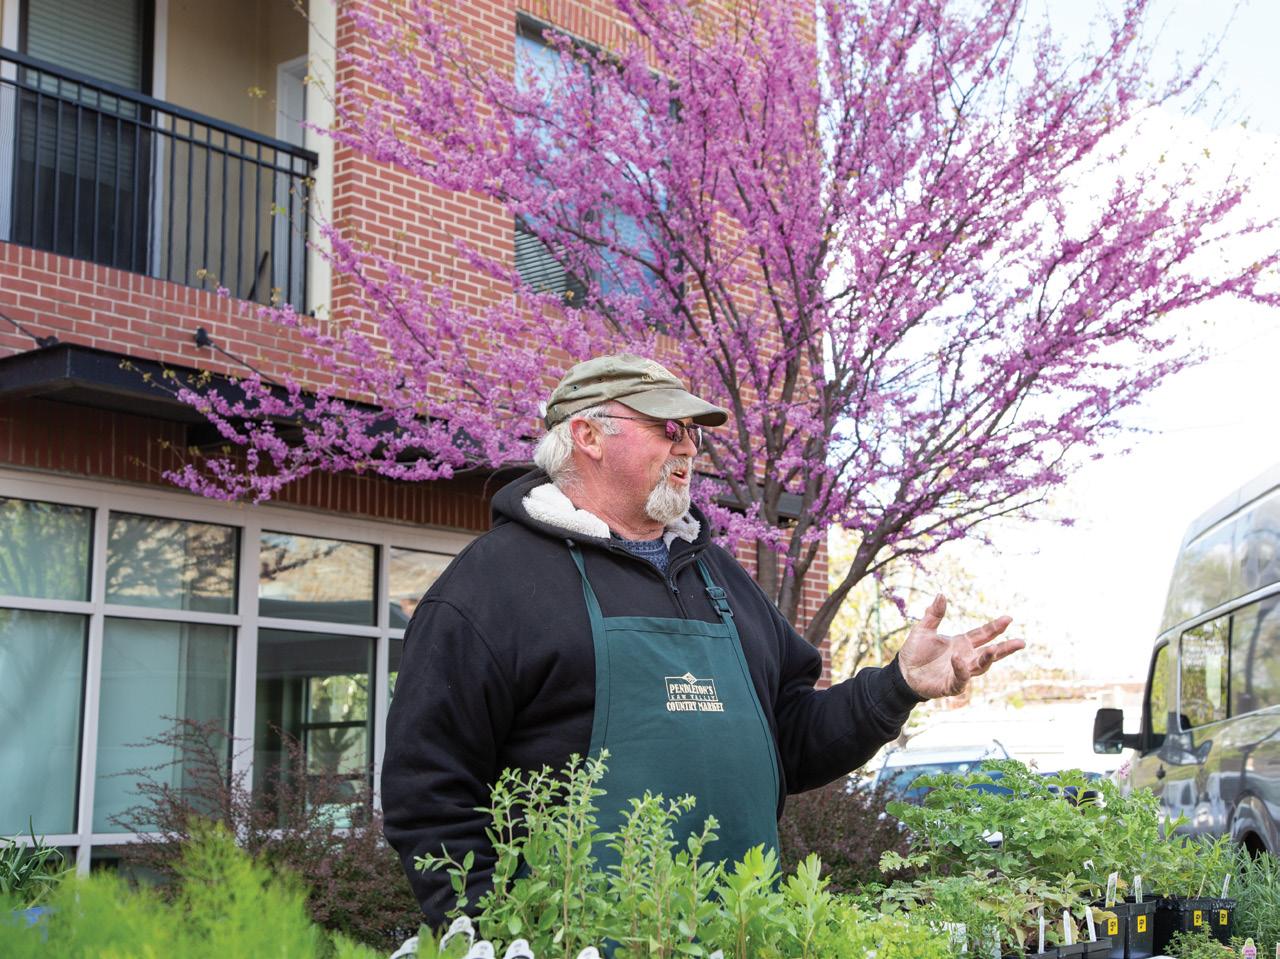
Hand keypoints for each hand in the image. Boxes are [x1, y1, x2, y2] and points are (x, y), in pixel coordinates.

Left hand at [897, 594, 1022, 698]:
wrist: (903, 672)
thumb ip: (934, 614)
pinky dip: (962, 670)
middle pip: (990, 653)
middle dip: (1005, 648)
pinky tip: (959, 660)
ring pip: (979, 667)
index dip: (996, 627)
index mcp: (962, 643)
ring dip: (987, 659)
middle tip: (1021, 642)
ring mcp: (960, 672)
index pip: (983, 634)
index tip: (1009, 619)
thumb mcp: (924, 629)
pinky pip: (960, 679)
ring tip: (993, 649)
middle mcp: (966, 657)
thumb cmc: (915, 651)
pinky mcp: (950, 685)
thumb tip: (941, 594)